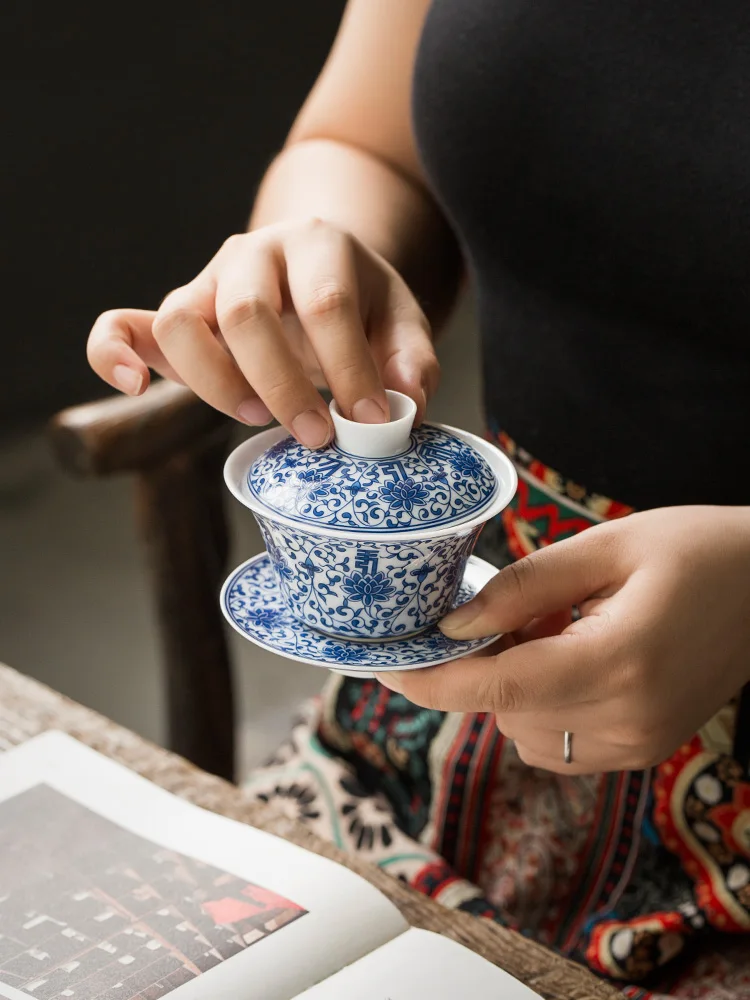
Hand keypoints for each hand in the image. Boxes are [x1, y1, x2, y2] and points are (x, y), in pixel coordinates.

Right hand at [87, 219, 437, 446]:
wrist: (318, 276)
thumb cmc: (361, 306)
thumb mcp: (401, 323)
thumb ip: (411, 359)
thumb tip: (406, 402)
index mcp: (316, 244)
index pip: (324, 303)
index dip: (349, 369)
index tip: (371, 422)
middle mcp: (252, 255)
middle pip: (246, 311)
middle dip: (283, 385)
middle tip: (316, 436)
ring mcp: (205, 283)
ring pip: (180, 320)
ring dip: (216, 382)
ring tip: (258, 418)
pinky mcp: (172, 318)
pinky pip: (121, 326)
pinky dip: (113, 354)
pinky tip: (137, 386)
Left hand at [377, 506, 749, 773]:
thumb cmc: (695, 550)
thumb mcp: (604, 547)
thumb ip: (522, 588)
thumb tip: (453, 626)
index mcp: (617, 661)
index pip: (498, 688)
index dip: (430, 682)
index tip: (381, 667)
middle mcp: (628, 719)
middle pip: (504, 711)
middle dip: (482, 665)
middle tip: (508, 609)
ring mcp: (638, 744)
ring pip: (524, 733)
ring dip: (512, 686)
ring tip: (556, 627)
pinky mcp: (642, 749)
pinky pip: (556, 744)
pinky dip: (540, 705)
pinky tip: (570, 656)